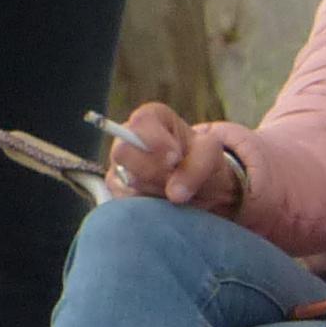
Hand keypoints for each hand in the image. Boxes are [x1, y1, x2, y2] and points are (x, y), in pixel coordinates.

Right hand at [102, 101, 251, 213]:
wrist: (198, 186)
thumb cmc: (200, 161)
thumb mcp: (209, 156)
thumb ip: (197, 165)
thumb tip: (175, 194)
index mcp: (150, 119)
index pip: (141, 121)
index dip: (155, 139)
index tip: (175, 157)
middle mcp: (126, 139)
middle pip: (124, 151)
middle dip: (153, 170)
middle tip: (174, 178)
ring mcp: (118, 167)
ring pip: (126, 182)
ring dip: (155, 191)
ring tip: (173, 190)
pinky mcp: (117, 193)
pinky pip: (126, 203)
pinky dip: (148, 207)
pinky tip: (162, 202)